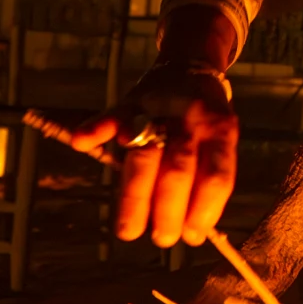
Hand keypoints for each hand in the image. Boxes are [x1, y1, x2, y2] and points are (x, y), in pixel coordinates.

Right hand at [69, 4, 239, 247]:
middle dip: (170, 209)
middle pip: (179, 169)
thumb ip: (209, 179)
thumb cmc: (203, 121)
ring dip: (136, 194)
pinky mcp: (132, 101)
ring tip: (129, 230)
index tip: (192, 237)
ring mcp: (161, 109)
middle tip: (162, 239)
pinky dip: (96, 128)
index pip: (217, 175)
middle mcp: (193, 119)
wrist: (190, 64)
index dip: (206, 210)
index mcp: (221, 131)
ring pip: (145, 153)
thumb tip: (194, 232)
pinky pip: (112, 115)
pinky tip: (81, 142)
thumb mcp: (219, 141)